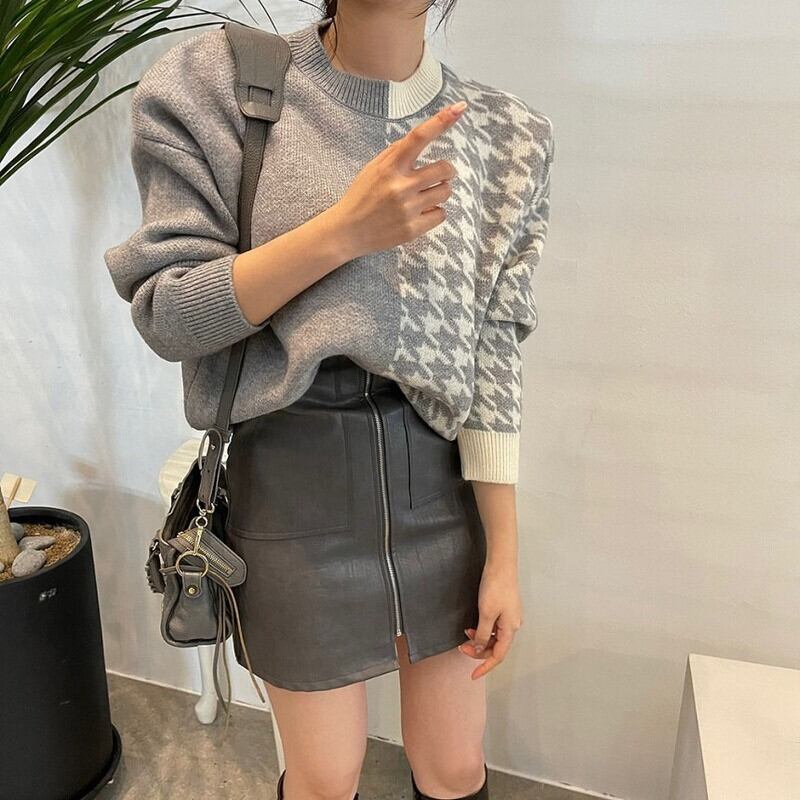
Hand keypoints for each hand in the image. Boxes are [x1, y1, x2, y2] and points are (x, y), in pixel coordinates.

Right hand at [329, 100, 467, 259]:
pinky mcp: (412, 229)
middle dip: (447, 171)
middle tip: (439, 175)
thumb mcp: (372, 168)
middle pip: (445, 168)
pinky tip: (421, 213)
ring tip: (425, 196)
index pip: (419, 137)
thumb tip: (421, 138)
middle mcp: (400, 186)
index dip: (441, 121)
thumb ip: (395, 153)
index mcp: (389, 166)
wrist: (346, 232)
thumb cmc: (360, 196)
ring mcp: (408, 209)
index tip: (459, 108)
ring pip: (446, 191)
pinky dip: (435, 212)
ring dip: (441, 191)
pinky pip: (441, 214)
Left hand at [459, 561, 523, 678]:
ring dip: (480, 639)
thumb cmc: (496, 587)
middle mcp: (513, 625)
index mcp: (511, 629)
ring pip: (495, 637)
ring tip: (466, 634)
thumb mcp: (486, 614)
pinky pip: (494, 626)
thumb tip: (480, 648)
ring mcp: (510, 616)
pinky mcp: (505, 608)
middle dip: (479, 650)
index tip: (473, 675)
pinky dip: (483, 629)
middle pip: (496, 647)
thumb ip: (483, 634)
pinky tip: (473, 625)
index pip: (498, 656)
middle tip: (462, 648)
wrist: (501, 565)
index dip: (485, 666)